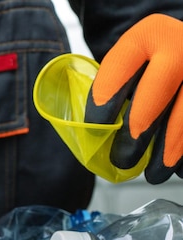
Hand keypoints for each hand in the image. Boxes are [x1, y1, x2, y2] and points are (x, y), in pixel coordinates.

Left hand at [84, 14, 182, 182]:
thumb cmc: (151, 65)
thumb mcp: (132, 64)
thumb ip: (115, 89)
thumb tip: (94, 137)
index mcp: (146, 36)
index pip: (119, 69)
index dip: (105, 101)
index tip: (96, 129)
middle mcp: (180, 45)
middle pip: (156, 93)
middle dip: (137, 133)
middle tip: (122, 160)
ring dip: (170, 150)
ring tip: (153, 174)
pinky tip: (179, 167)